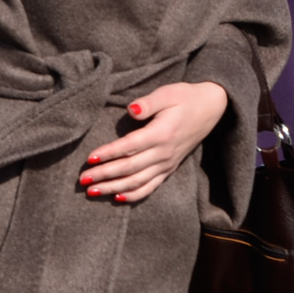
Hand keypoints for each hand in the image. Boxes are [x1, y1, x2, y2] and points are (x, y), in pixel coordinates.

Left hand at [79, 80, 229, 203]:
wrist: (210, 108)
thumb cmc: (185, 97)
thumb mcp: (167, 93)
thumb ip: (149, 102)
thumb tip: (132, 109)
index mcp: (161, 134)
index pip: (129, 147)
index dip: (108, 154)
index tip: (89, 159)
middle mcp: (163, 153)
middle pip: (129, 169)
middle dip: (104, 175)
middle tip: (82, 180)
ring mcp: (167, 164)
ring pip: (137, 182)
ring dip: (113, 188)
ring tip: (93, 191)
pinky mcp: (169, 169)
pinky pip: (150, 187)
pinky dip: (134, 195)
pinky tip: (118, 198)